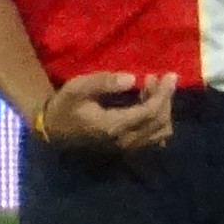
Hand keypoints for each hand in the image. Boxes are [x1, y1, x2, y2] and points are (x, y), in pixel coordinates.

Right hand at [34, 71, 174, 150]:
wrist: (53, 128)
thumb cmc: (65, 105)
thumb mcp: (78, 88)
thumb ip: (104, 82)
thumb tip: (133, 79)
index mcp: (114, 126)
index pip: (150, 112)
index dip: (163, 94)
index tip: (170, 76)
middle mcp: (125, 140)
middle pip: (160, 122)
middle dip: (164, 98)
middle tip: (157, 78)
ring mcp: (127, 146)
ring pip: (160, 131)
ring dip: (162, 109)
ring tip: (151, 89)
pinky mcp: (127, 147)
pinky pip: (153, 137)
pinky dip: (158, 120)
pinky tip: (147, 104)